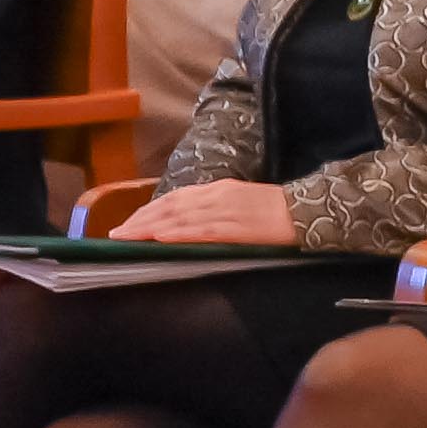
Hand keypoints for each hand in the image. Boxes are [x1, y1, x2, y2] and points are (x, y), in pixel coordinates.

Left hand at [110, 176, 298, 245]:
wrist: (310, 211)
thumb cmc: (280, 211)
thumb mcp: (244, 202)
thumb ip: (218, 208)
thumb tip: (192, 223)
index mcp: (219, 189)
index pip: (175, 198)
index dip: (149, 210)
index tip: (129, 222)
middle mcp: (217, 196)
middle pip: (169, 206)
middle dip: (140, 220)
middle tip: (116, 234)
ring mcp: (225, 211)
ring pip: (178, 218)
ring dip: (148, 228)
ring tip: (127, 238)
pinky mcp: (235, 227)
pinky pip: (200, 230)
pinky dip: (176, 233)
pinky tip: (158, 238)